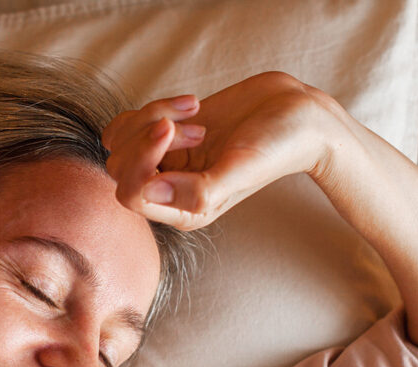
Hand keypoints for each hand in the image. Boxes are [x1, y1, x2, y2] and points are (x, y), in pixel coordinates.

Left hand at [102, 72, 330, 230]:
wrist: (296, 115)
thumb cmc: (276, 148)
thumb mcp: (241, 171)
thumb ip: (198, 190)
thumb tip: (151, 191)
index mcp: (183, 212)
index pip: (131, 195)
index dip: (139, 161)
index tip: (170, 129)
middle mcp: (168, 191)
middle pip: (120, 167)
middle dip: (148, 137)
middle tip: (196, 124)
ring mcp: (166, 162)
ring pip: (121, 142)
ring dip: (151, 117)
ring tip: (194, 111)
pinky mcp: (166, 134)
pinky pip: (131, 123)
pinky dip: (154, 106)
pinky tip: (192, 103)